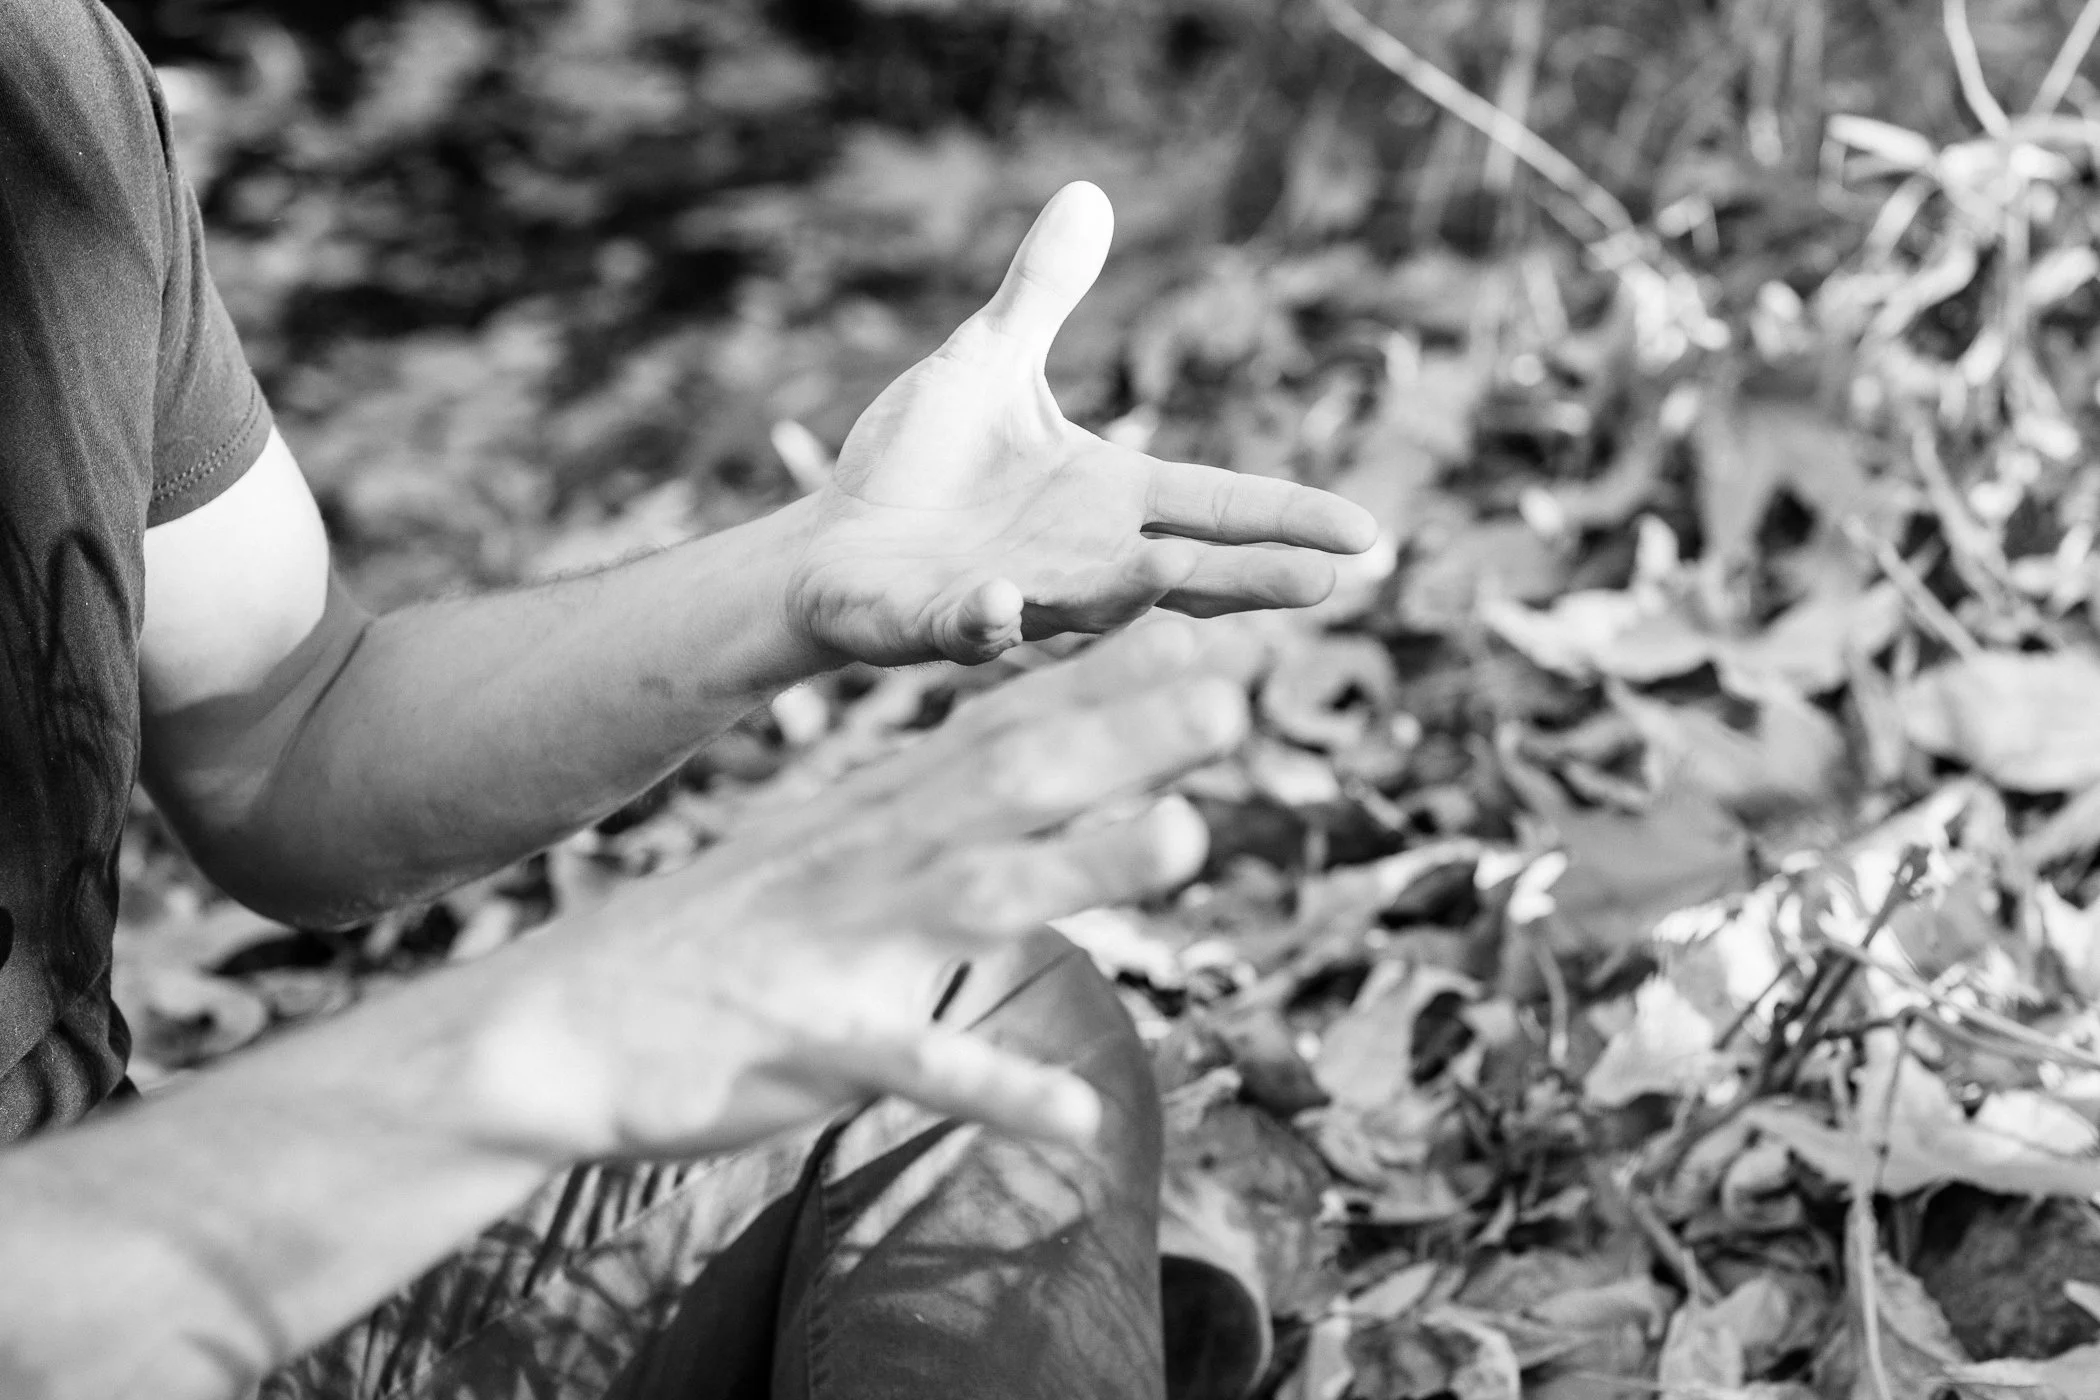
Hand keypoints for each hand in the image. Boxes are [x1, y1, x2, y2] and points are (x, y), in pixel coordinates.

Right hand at [468, 622, 1244, 1160]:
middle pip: (1014, 778)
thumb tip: (1032, 786)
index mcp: (879, 811)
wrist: (561, 1025)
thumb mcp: (827, 855)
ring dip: (1088, 862)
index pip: (1005, 722)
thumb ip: (931, 823)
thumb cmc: (715, 941)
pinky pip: (918, 1065)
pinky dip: (998, 1089)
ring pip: (983, 893)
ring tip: (1189, 841)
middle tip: (1235, 697)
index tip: (1201, 633)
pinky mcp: (816, 1044)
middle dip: (1125, 736)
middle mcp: (873, 856)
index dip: (1104, 679)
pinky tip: (1078, 1122)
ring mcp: (844, 945)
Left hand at [785, 182, 1379, 665]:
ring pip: (1087, 606)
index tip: (1365, 533)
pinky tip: (1002, 603)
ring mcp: (1018, 597)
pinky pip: (971, 627)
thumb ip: (1042, 294)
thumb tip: (1090, 191)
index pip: (1217, 505)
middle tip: (1324, 584)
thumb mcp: (987, 364)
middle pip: (1183, 573)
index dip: (1287, 516)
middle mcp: (1081, 558)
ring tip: (1175, 578)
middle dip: (1248, 579)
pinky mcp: (939, 623)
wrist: (830, 541)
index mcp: (1108, 499)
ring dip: (1126, 597)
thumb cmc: (921, 464)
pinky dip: (988, 621)